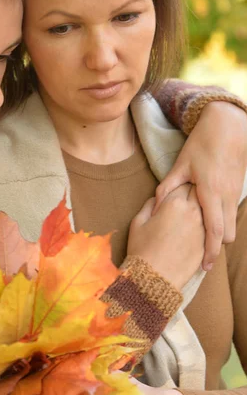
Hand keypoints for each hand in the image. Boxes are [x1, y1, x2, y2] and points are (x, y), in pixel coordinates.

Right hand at [128, 185, 203, 290]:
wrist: (154, 278)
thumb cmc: (142, 249)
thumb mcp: (138, 222)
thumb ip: (149, 205)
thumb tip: (158, 199)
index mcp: (173, 203)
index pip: (183, 184)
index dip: (180, 184)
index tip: (177, 188)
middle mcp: (192, 212)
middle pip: (199, 194)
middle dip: (194, 193)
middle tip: (186, 198)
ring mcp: (202, 228)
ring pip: (208, 210)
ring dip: (201, 208)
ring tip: (190, 214)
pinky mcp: (207, 243)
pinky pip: (210, 228)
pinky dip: (204, 226)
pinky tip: (193, 231)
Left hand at [155, 102, 246, 270]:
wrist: (229, 127)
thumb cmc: (202, 144)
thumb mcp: (181, 164)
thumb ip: (168, 186)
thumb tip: (157, 205)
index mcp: (211, 192)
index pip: (215, 231)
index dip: (211, 252)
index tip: (204, 267)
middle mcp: (227, 196)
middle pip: (227, 235)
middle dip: (216, 246)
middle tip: (199, 254)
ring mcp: (235, 193)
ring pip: (232, 224)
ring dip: (220, 233)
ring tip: (202, 238)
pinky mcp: (238, 189)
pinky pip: (232, 213)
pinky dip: (223, 221)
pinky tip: (209, 219)